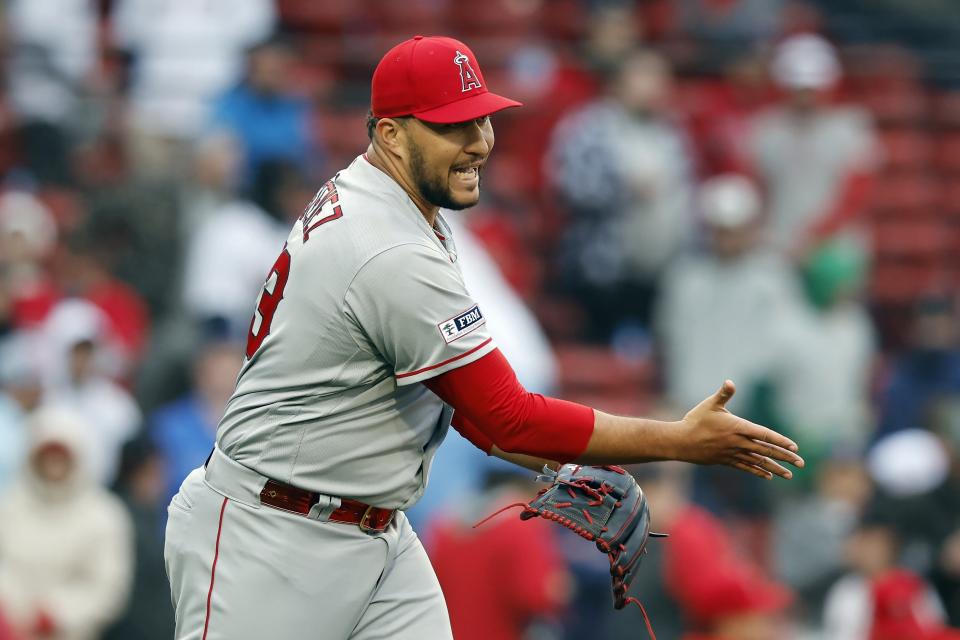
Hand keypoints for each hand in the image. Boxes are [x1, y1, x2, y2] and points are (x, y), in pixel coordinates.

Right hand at [678, 380, 803, 479]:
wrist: (680, 442)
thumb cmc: (696, 420)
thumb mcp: (710, 404)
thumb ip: (723, 394)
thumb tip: (730, 382)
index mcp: (738, 427)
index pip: (764, 434)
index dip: (780, 441)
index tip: (795, 447)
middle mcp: (738, 442)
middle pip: (766, 450)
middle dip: (785, 457)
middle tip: (801, 463)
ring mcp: (733, 453)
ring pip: (758, 461)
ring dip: (775, 467)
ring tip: (789, 475)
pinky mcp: (726, 460)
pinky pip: (746, 467)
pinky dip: (758, 471)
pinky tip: (768, 475)